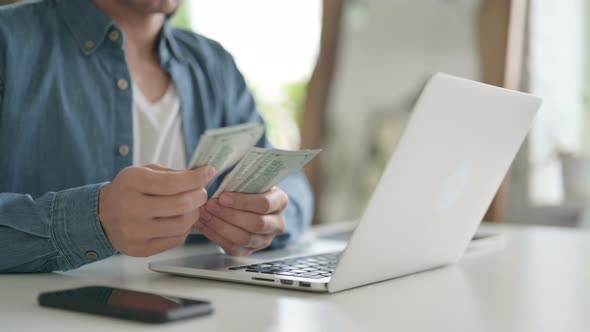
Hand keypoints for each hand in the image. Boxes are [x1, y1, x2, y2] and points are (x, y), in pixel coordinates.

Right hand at [98, 164, 215, 256]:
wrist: (101, 215)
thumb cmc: (128, 191)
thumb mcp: (144, 172)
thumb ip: (172, 173)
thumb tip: (202, 175)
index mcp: (132, 182)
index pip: (173, 182)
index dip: (196, 178)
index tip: (208, 173)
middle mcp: (131, 208)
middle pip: (181, 204)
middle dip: (199, 196)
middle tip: (202, 192)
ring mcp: (135, 231)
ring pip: (181, 224)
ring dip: (195, 214)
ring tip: (193, 207)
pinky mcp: (141, 249)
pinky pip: (176, 240)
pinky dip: (185, 228)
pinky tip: (181, 219)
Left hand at [196, 187, 288, 255]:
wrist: (250, 205)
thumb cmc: (249, 189)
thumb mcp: (251, 180)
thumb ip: (241, 180)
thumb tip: (215, 174)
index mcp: (280, 201)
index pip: (264, 204)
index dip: (242, 202)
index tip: (222, 196)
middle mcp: (277, 223)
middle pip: (256, 224)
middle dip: (229, 215)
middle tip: (210, 205)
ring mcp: (265, 239)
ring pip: (244, 239)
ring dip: (220, 227)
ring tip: (204, 215)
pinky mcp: (251, 251)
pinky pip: (234, 248)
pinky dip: (216, 237)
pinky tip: (204, 225)